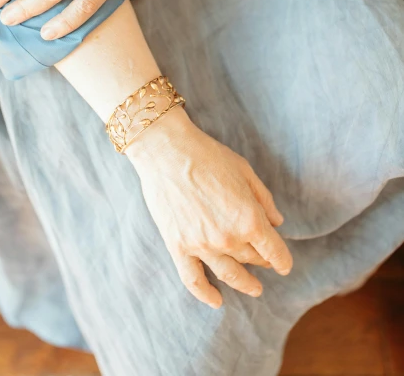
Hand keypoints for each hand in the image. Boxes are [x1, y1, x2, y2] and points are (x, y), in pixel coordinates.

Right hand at [126, 107, 291, 308]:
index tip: (284, 265)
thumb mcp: (245, 171)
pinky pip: (194, 281)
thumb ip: (264, 199)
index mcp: (249, 219)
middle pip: (252, 259)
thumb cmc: (208, 155)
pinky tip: (217, 301)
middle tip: (265, 261)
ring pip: (229, 275)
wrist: (167, 151)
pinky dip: (206, 295)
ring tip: (254, 289)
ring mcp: (202, 245)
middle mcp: (228, 238)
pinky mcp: (178, 247)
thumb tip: (277, 223)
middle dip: (262, 261)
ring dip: (244, 284)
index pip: (274, 251)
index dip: (283, 260)